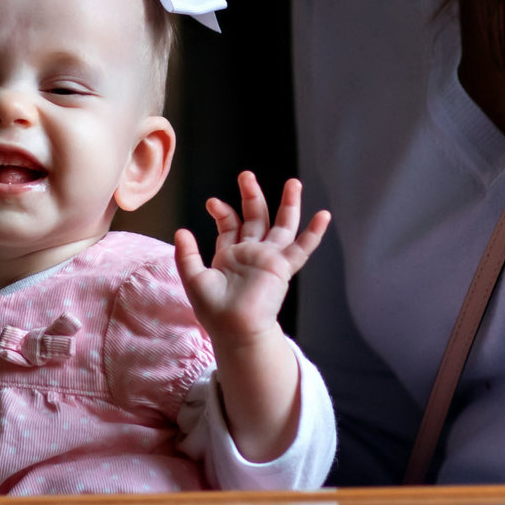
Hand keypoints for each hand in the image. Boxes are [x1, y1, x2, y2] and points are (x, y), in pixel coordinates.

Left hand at [173, 173, 330, 351]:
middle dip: (252, 195)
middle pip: (256, 217)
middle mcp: (252, 253)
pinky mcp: (282, 267)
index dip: (223, 211)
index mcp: (232, 254)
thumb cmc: (214, 310)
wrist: (232, 329)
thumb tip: (181, 230)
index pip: (231, 225)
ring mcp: (270, 258)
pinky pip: (302, 248)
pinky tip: (324, 215)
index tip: (212, 203)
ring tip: (294, 183)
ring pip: (283, 226)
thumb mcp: (194, 278)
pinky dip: (314, 233)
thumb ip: (187, 254)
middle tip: (246, 175)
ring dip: (289, 204)